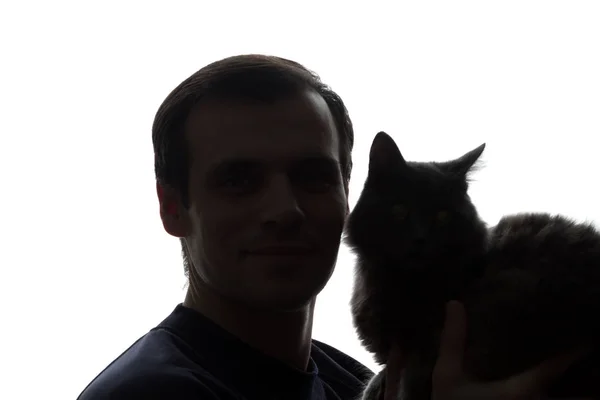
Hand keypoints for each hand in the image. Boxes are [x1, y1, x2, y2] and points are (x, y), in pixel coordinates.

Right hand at [431, 300, 590, 399]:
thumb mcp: (446, 375)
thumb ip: (453, 340)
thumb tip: (454, 303)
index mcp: (518, 389)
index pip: (555, 367)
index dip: (570, 352)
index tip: (580, 338)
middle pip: (565, 389)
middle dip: (570, 373)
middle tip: (568, 349)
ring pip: (554, 397)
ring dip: (562, 388)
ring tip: (560, 369)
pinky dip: (549, 395)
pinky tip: (544, 386)